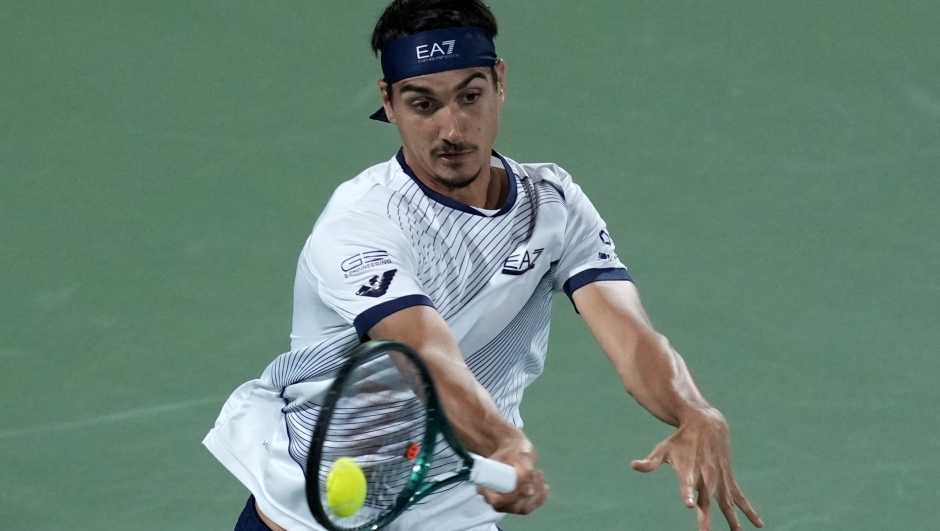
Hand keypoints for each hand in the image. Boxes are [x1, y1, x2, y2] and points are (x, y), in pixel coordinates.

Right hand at [477, 435, 548, 513]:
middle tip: (535, 472)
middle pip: (512, 506)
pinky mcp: (515, 503)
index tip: (528, 488)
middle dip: (529, 492)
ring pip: (523, 508)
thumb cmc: (513, 450)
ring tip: (538, 473)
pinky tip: (544, 485)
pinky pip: (529, 506)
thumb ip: (524, 471)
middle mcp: (493, 497)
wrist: (513, 449)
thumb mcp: (519, 456)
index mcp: (486, 484)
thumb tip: (529, 490)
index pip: (497, 500)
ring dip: (536, 493)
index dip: (513, 498)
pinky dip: (539, 496)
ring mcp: (505, 502)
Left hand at [631, 408, 762, 530]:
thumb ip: (650, 462)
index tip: (690, 505)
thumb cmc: (681, 439)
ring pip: (727, 505)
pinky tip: (758, 524)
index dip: (688, 494)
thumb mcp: (663, 449)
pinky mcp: (729, 480)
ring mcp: (719, 480)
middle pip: (707, 501)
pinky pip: (741, 499)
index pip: (687, 485)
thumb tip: (633, 466)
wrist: (707, 425)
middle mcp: (706, 477)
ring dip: (733, 521)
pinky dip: (750, 511)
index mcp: (688, 470)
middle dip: (706, 518)